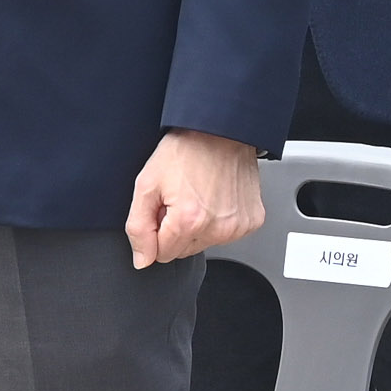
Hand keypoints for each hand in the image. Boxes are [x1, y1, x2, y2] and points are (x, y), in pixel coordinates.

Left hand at [125, 127, 266, 269]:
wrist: (220, 130)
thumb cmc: (184, 151)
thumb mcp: (146, 185)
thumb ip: (139, 227)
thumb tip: (142, 260)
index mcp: (189, 221)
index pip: (162, 254)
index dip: (157, 230)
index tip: (162, 207)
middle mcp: (218, 228)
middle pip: (184, 251)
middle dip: (176, 229)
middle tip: (178, 199)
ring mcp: (238, 226)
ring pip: (205, 243)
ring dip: (197, 226)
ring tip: (197, 195)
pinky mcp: (252, 221)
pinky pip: (226, 234)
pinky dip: (218, 220)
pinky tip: (214, 197)